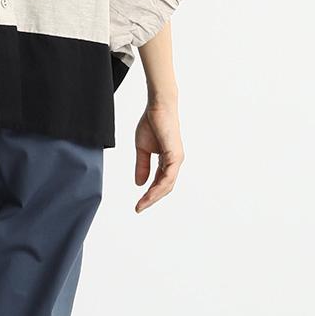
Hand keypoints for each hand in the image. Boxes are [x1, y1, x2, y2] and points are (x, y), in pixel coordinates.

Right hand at [133, 98, 183, 212]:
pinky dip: (158, 187)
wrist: (157, 107)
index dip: (149, 194)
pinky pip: (168, 176)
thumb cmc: (152, 123)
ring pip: (167, 185)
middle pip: (165, 187)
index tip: (138, 204)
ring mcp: (176, 159)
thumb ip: (142, 166)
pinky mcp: (175, 155)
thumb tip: (140, 184)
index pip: (160, 182)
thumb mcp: (142, 149)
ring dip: (154, 196)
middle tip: (139, 208)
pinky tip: (149, 193)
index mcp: (167, 160)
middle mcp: (174, 162)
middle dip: (152, 199)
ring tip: (142, 204)